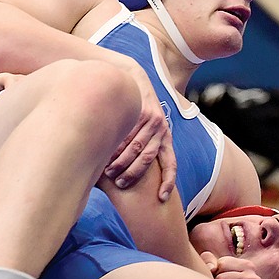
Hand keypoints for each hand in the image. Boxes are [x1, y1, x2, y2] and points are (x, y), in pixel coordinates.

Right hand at [104, 71, 175, 200]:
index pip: (171, 164)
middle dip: (134, 174)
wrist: (134, 80)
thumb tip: (133, 172)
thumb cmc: (136, 111)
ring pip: (136, 147)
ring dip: (122, 162)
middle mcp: (162, 130)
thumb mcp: (146, 128)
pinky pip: (127, 134)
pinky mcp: (141, 112)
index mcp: (166, 137)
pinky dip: (117, 146)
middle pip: (148, 159)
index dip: (168, 182)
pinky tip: (107, 154)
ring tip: (110, 172)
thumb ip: (144, 145)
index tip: (162, 198)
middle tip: (121, 184)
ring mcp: (152, 120)